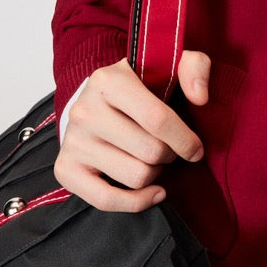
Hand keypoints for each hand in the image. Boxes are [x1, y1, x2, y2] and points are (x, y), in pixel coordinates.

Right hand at [54, 51, 209, 211]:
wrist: (98, 101)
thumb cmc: (140, 86)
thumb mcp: (170, 64)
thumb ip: (194, 67)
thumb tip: (200, 97)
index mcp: (108, 81)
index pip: (157, 119)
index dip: (185, 139)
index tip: (196, 148)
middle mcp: (84, 110)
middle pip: (150, 152)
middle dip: (170, 155)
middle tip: (168, 148)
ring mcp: (73, 141)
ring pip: (136, 176)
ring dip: (155, 174)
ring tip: (153, 159)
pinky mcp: (66, 169)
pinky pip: (106, 200)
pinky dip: (137, 202)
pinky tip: (154, 192)